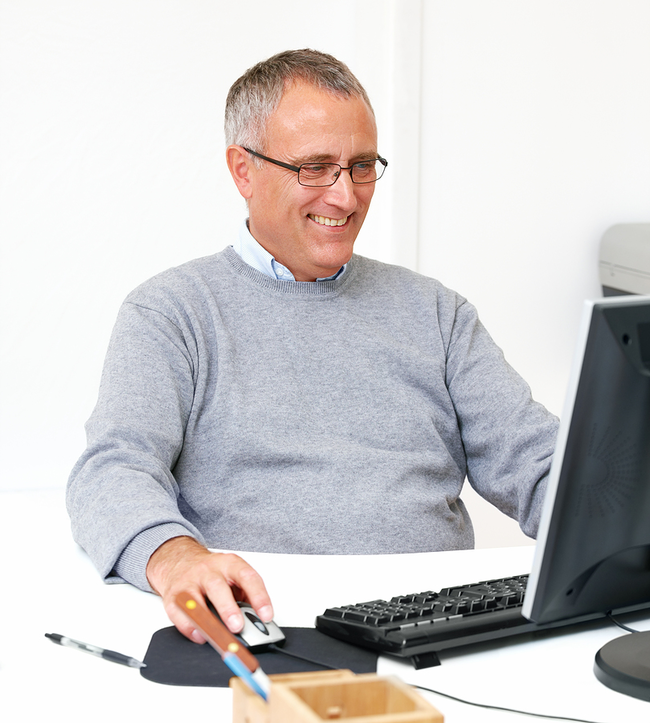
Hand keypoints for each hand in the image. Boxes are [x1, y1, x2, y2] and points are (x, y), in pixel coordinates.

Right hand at [146, 536, 272, 643]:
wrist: (181, 561)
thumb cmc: (212, 573)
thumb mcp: (233, 576)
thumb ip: (245, 595)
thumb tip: (257, 622)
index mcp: (229, 564)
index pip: (247, 577)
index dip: (259, 597)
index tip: (266, 615)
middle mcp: (209, 570)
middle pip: (218, 587)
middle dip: (229, 609)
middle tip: (238, 626)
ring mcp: (190, 581)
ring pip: (196, 600)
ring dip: (207, 620)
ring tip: (217, 635)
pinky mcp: (174, 595)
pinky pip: (179, 612)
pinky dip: (189, 627)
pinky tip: (200, 635)